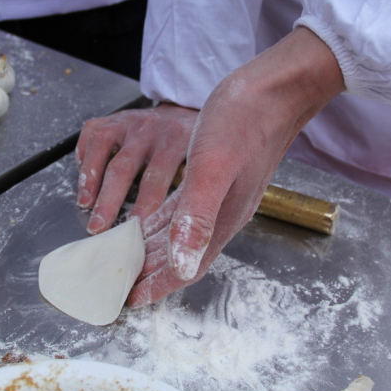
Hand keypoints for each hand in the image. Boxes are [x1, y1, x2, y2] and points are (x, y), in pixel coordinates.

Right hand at [75, 103, 197, 234]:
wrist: (183, 112)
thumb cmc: (191, 146)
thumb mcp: (202, 161)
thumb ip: (195, 185)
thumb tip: (188, 216)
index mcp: (176, 141)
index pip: (158, 176)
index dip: (147, 204)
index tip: (137, 229)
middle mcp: (150, 130)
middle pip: (124, 167)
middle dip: (110, 200)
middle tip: (100, 228)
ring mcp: (129, 122)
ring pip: (102, 148)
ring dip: (90, 180)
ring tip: (85, 205)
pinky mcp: (112, 119)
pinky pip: (91, 134)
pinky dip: (84, 158)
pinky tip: (84, 182)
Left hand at [127, 27, 344, 306]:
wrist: (274, 88)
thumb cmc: (244, 120)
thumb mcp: (214, 166)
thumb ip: (197, 217)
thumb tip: (182, 267)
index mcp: (222, 219)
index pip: (186, 268)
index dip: (157, 287)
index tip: (129, 301)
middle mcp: (221, 214)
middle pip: (179, 256)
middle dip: (148, 272)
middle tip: (116, 282)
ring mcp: (220, 197)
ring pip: (177, 234)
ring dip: (151, 249)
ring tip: (124, 259)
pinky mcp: (216, 177)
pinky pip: (181, 211)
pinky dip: (161, 221)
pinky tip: (146, 220)